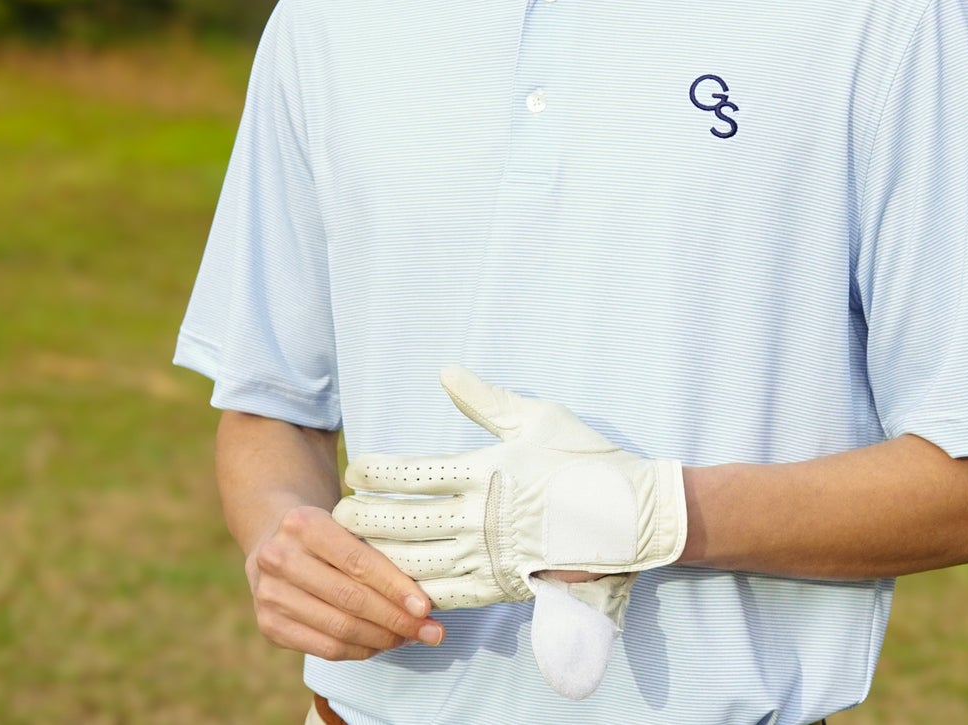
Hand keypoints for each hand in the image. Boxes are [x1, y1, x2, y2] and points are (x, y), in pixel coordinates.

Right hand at [245, 503, 444, 660]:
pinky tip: (382, 644)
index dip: (394, 587)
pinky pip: (324, 648)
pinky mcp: (269, 626)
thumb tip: (422, 595)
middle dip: (396, 619)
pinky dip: (359, 650)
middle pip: (350, 599)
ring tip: (411, 638)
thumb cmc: (325, 530)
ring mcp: (270, 596)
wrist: (272, 537)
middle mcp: (280, 559)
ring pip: (338, 628)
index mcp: (304, 524)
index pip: (358, 562)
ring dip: (382, 638)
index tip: (425, 606)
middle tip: (431, 630)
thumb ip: (374, 549)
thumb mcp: (343, 522)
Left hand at [333, 367, 686, 610]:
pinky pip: (447, 594)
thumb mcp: (537, 418)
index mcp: (485, 472)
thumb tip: (446, 374)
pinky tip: (394, 584)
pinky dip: (415, 589)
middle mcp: (480, 517)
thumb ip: (486, 400)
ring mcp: (489, 556)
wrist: (631, 515)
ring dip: (380, 555)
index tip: (355, 469)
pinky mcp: (502, 585)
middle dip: (364, 518)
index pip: (415, 475)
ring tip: (353, 550)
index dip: (378, 473)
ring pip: (417, 562)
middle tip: (337, 513)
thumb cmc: (584, 458)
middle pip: (404, 522)